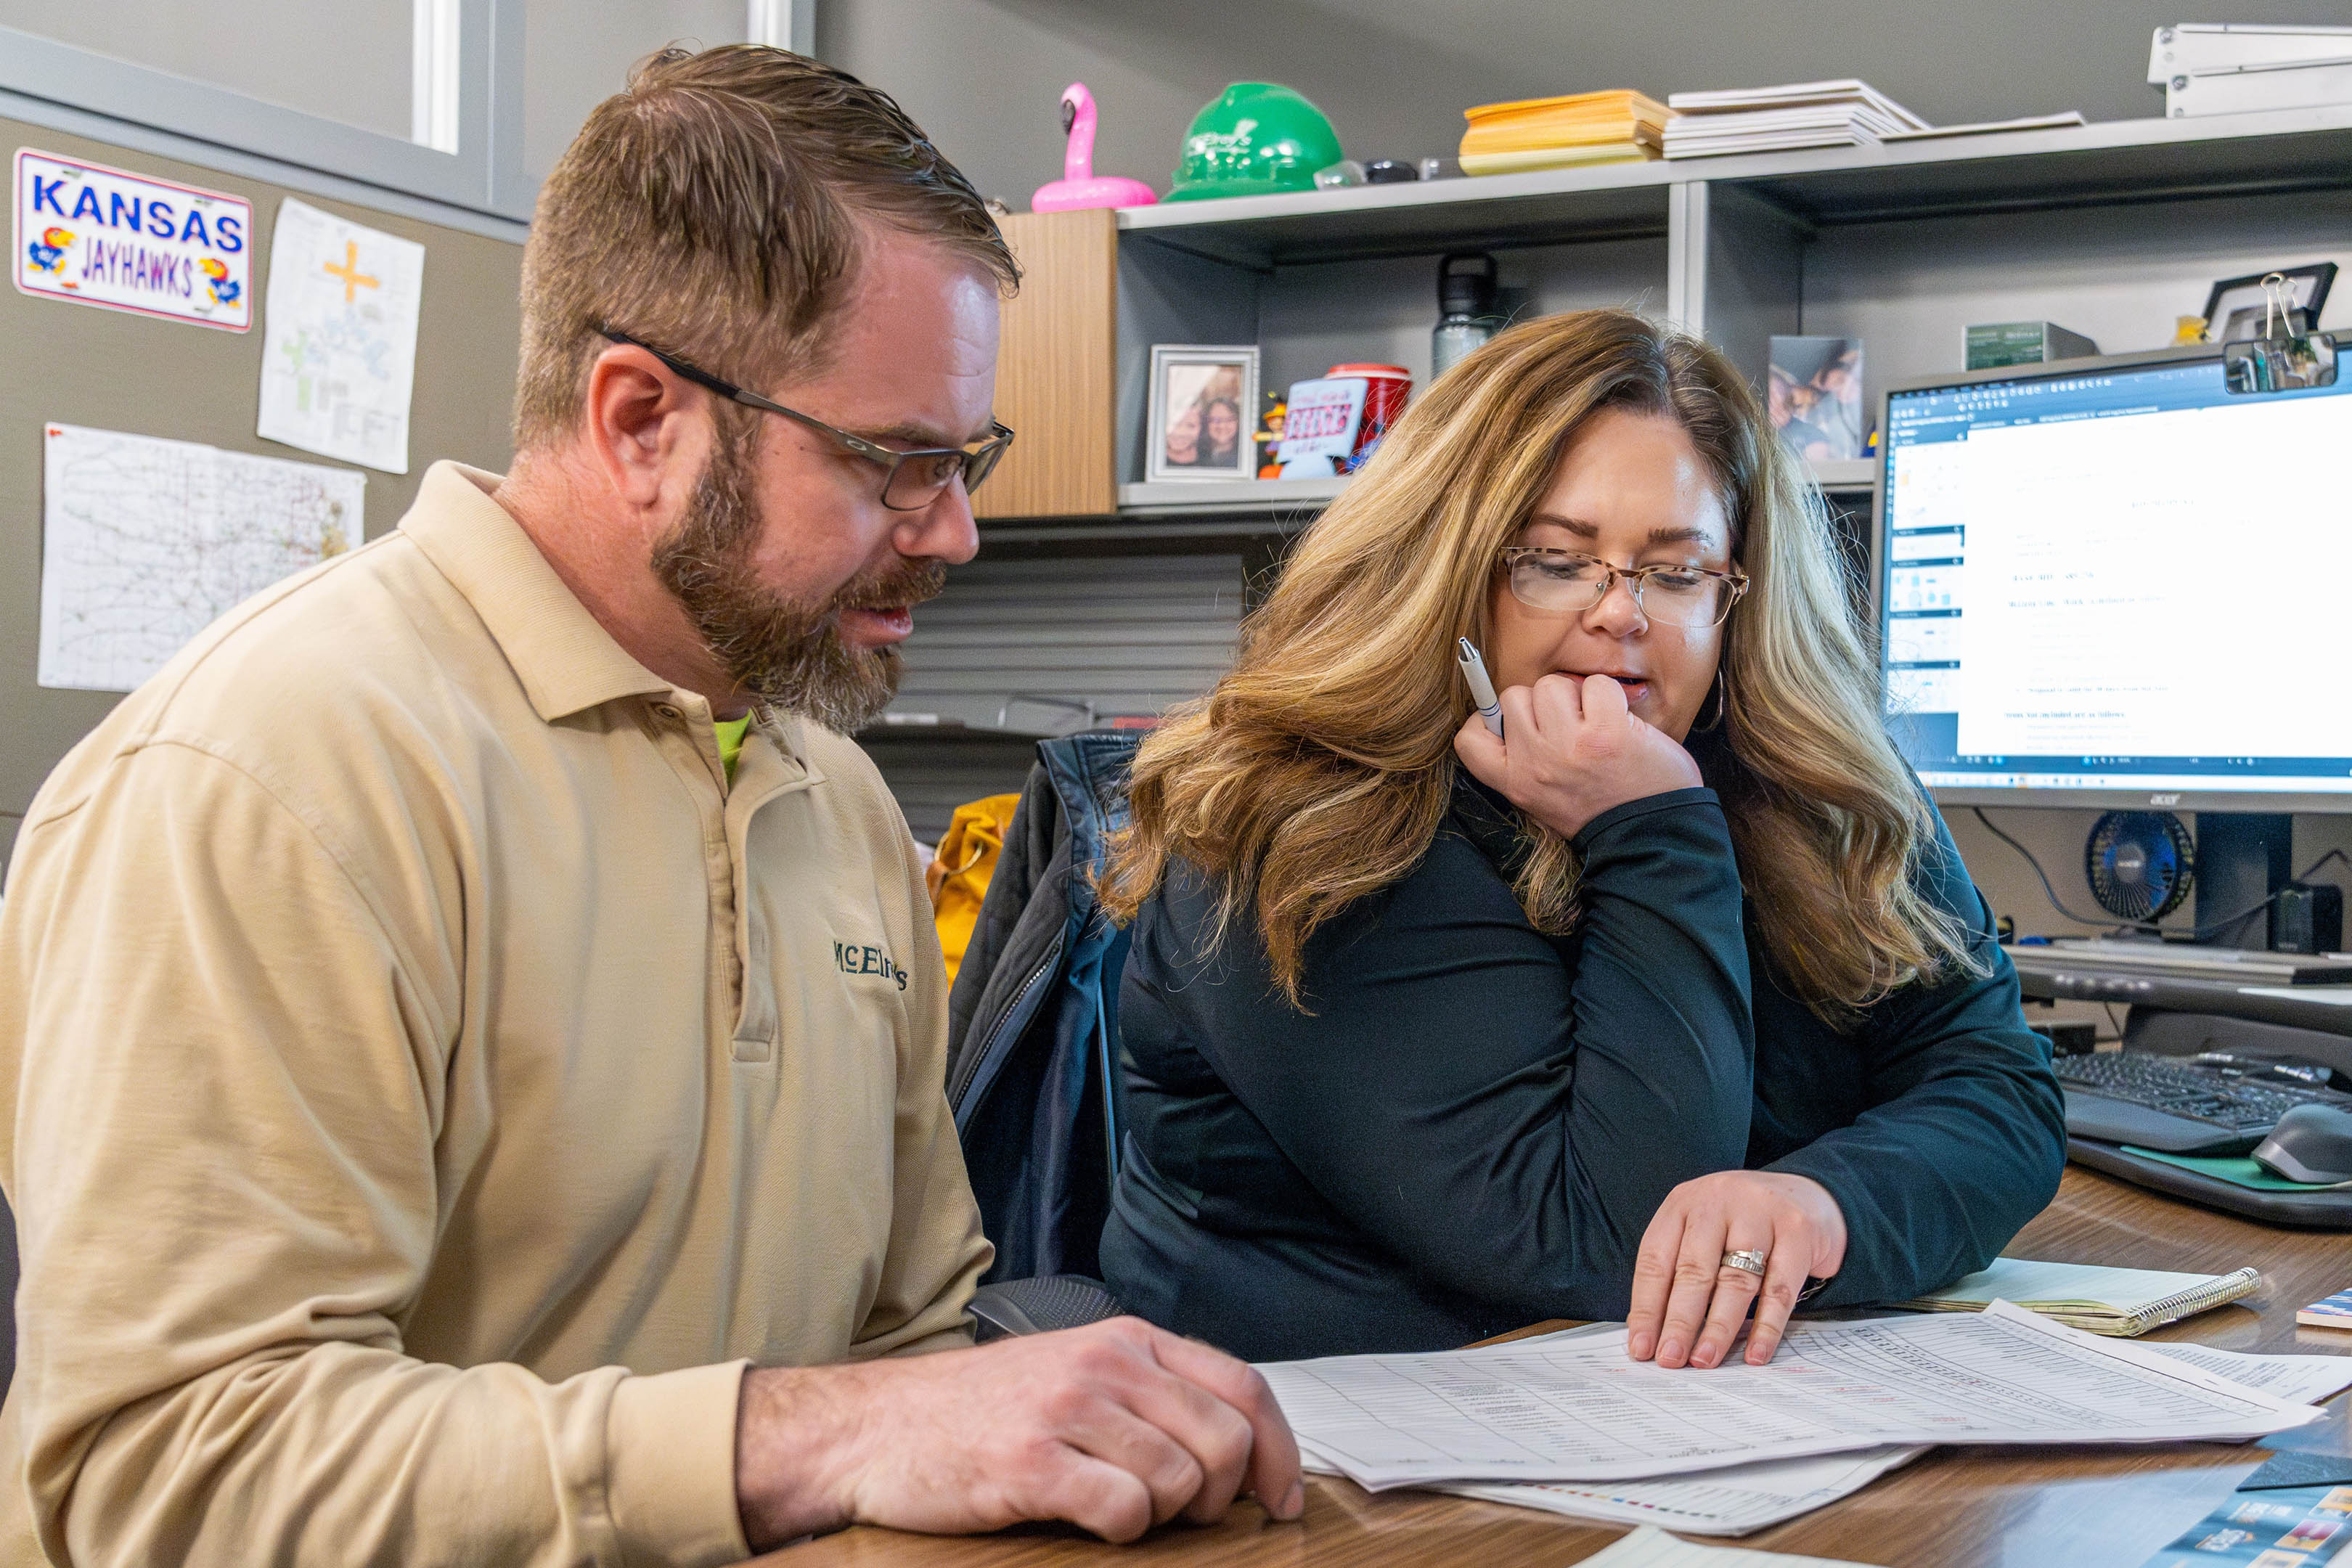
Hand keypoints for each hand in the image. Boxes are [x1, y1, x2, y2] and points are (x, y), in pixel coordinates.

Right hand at [734, 1316, 1303, 1547]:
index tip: (1281, 1498)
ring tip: (1115, 1507)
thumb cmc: (980, 1410)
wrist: (876, 1426)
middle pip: (1225, 1439)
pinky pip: (1124, 1511)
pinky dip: (1120, 1530)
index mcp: (1126, 1340)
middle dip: (1220, 1495)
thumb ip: (1149, 1393)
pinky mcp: (1032, 1462)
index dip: (1278, 1450)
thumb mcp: (1075, 1372)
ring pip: (1180, 1481)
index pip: (1242, 1385)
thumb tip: (1237, 1449)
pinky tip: (1084, 1517)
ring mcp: (1068, 1409)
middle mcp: (1106, 1364)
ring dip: (1162, 1515)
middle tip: (1184, 1515)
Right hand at [1453, 673, 1701, 839]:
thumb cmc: (1600, 812)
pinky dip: (1610, 696)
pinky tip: (1619, 720)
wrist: (1652, 836)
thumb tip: (1518, 713)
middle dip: (1540, 703)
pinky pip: (1595, 685)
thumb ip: (1524, 763)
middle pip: (1513, 697)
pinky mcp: (1607, 731)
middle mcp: (1534, 763)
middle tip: (1568, 726)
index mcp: (1515, 783)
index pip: (1469, 740)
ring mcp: (1569, 746)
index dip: (1486, 720)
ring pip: (1551, 684)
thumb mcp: (1544, 800)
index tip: (1510, 724)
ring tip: (1595, 722)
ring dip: (1575, 695)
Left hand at [1627, 1170, 1846, 1368]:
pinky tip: (1756, 1353)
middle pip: (1693, 1270)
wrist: (1808, 1193)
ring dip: (1718, 1328)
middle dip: (1679, 1321)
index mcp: (1683, 1202)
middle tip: (1669, 1359)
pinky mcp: (1798, 1232)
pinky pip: (1780, 1289)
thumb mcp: (1703, 1230)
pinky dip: (1767, 1326)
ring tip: (1704, 1360)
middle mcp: (1717, 1202)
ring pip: (1735, 1281)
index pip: (1655, 1259)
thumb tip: (1652, 1332)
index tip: (1641, 1347)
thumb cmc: (1742, 1222)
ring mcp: (1760, 1213)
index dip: (1646, 1307)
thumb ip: (1679, 1269)